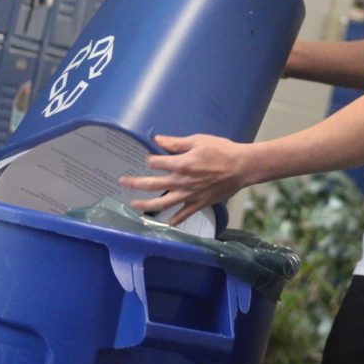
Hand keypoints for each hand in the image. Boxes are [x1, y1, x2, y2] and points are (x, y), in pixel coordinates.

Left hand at [120, 134, 249, 225]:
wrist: (242, 167)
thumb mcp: (198, 141)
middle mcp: (181, 181)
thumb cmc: (221, 150)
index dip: (149, 160)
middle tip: (121, 181)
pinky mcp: (199, 203)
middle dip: (135, 183)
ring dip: (146, 204)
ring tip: (133, 204)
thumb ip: (176, 143)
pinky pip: (184, 214)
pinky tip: (166, 223)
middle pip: (153, 184)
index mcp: (181, 164)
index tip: (147, 159)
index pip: (155, 163)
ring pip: (163, 203)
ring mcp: (189, 195)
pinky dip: (174, 220)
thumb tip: (157, 140)